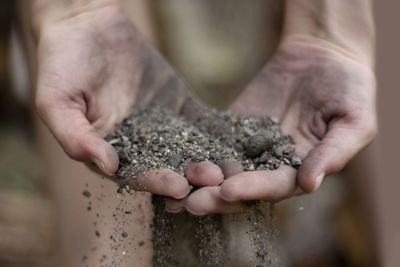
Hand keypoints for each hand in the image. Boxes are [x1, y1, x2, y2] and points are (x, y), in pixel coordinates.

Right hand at [34, 5, 222, 199]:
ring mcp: (161, 127)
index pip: (136, 174)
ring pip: (188, 149)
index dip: (156, 182)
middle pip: (169, 166)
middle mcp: (139, 145)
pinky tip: (236, 141)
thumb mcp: (56, 102)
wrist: (87, 26)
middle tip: (215, 180)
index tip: (178, 187)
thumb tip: (107, 167)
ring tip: (233, 168)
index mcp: (110, 151)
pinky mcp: (178, 107)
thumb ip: (76, 137)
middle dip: (191, 175)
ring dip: (210, 159)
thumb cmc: (63, 64)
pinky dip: (216, 132)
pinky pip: (199, 122)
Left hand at [167, 37, 376, 213]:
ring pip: (221, 169)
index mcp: (299, 170)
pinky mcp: (232, 128)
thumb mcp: (352, 121)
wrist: (322, 57)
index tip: (228, 190)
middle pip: (241, 187)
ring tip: (173, 190)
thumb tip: (310, 185)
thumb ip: (332, 153)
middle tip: (190, 202)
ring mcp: (248, 147)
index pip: (273, 187)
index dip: (252, 190)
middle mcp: (270, 164)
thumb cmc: (348, 90)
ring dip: (199, 181)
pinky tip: (172, 159)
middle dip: (216, 196)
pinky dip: (194, 151)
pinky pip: (212, 140)